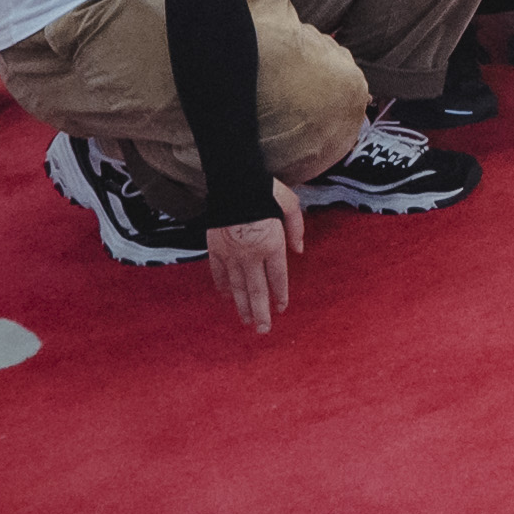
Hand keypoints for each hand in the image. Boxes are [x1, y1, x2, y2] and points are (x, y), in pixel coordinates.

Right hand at [207, 181, 308, 335]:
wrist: (231, 182)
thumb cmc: (264, 189)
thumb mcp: (290, 202)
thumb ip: (297, 227)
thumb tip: (299, 250)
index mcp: (270, 243)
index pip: (277, 277)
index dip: (279, 295)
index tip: (282, 309)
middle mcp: (250, 254)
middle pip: (255, 289)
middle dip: (260, 311)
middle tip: (263, 331)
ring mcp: (230, 253)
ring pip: (236, 286)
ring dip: (242, 305)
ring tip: (247, 321)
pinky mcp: (215, 249)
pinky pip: (219, 274)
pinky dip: (223, 287)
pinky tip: (227, 298)